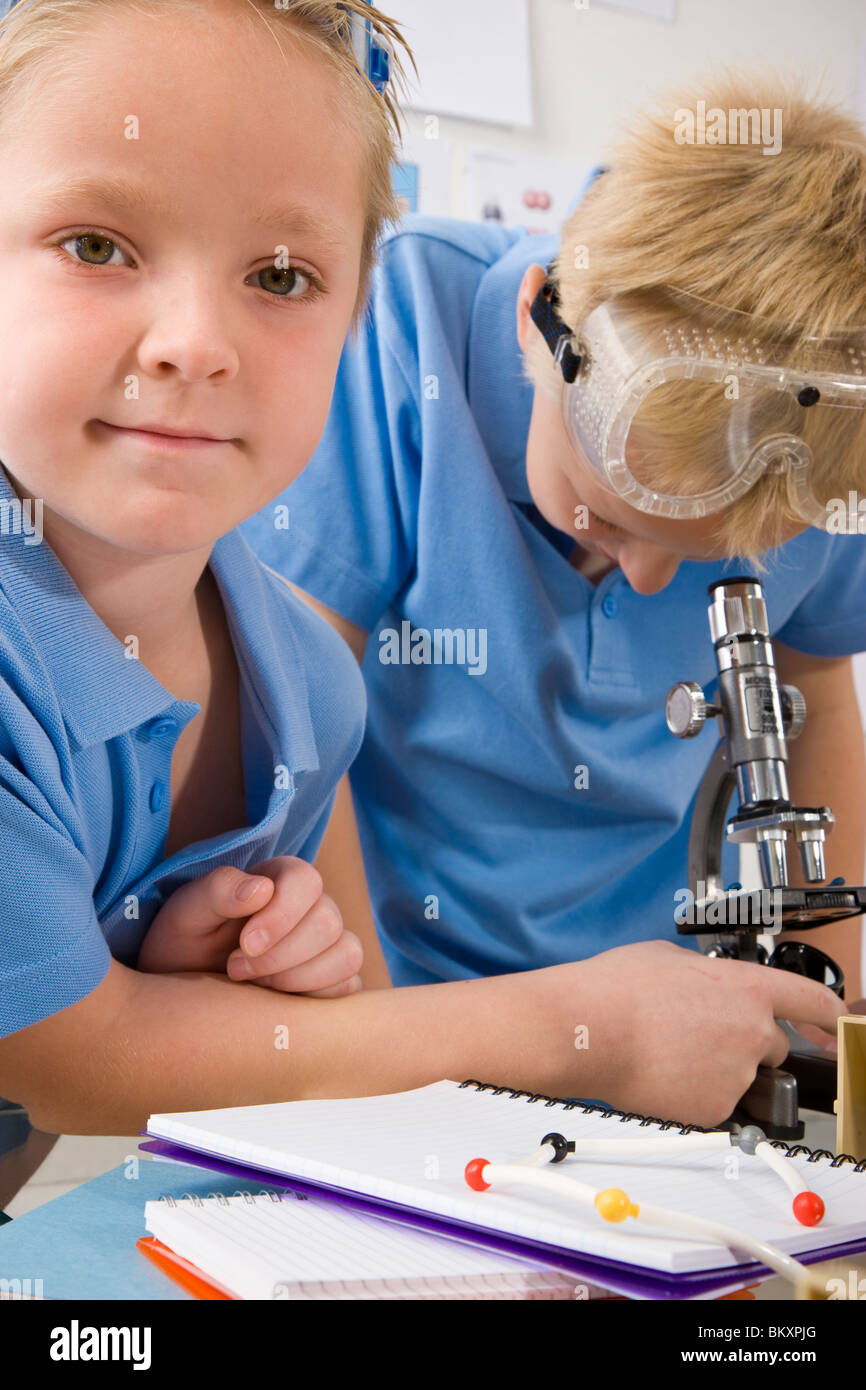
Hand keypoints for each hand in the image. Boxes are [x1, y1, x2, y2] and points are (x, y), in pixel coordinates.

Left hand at [137, 859, 362, 996]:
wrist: (183, 993)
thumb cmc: (184, 945)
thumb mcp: (184, 916)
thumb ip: (217, 892)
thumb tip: (260, 889)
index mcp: (278, 879)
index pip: (306, 880)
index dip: (282, 914)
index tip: (245, 944)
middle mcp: (311, 907)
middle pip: (328, 922)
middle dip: (281, 955)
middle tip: (235, 969)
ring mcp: (327, 945)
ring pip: (346, 954)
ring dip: (299, 977)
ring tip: (255, 985)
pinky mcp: (334, 981)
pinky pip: (349, 986)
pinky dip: (316, 997)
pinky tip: (276, 1000)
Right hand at [570, 940, 846, 1128]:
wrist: (587, 1029)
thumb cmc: (616, 990)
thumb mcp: (670, 958)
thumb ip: (708, 974)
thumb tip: (710, 986)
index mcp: (746, 988)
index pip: (813, 1000)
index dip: (830, 1014)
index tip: (836, 1024)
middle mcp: (751, 1032)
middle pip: (774, 1046)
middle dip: (747, 1044)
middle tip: (700, 1038)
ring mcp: (735, 1074)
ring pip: (742, 1078)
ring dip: (718, 1070)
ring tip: (670, 1055)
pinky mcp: (714, 1109)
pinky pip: (716, 1105)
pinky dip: (695, 1096)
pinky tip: (663, 1076)